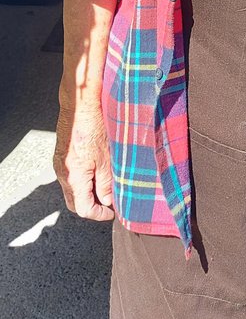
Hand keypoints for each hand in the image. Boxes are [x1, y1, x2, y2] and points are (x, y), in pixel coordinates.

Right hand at [54, 105, 114, 220]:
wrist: (80, 104)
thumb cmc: (94, 126)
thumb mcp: (106, 158)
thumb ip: (106, 183)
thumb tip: (107, 201)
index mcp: (74, 177)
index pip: (83, 209)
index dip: (99, 214)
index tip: (112, 212)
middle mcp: (63, 174)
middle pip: (74, 202)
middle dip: (91, 206)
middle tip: (108, 203)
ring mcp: (59, 165)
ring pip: (72, 189)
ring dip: (87, 192)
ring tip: (105, 185)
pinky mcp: (61, 156)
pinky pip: (70, 177)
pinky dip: (82, 180)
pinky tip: (96, 171)